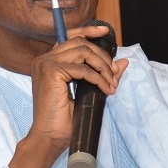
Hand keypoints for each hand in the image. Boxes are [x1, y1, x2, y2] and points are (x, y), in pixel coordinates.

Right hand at [9, 24, 128, 167]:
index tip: (105, 31)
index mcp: (47, 62)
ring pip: (83, 51)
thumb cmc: (62, 120)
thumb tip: (122, 62)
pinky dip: (99, 78)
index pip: (69, 37)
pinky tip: (105, 89)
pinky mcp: (52, 72)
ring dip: (103, 66)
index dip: (88, 30)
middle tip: (114, 73)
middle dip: (102, 56)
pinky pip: (84, 69)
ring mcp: (46, 64)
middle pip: (80, 42)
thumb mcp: (86, 92)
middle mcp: (44, 59)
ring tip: (111, 83)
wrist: (48, 137)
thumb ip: (101, 75)